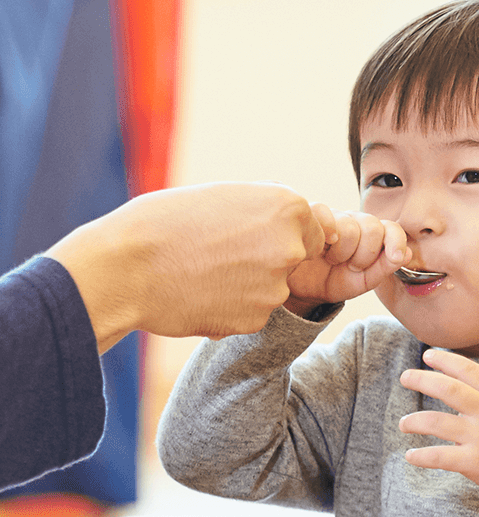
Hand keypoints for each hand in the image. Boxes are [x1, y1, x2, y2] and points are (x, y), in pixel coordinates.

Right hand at [47, 182, 330, 350]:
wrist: (128, 267)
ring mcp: (275, 288)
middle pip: (293, 259)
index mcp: (287, 207)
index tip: (251, 235)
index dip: (281, 233)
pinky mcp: (255, 321)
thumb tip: (289, 219)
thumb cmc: (166, 222)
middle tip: (221, 254)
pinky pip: (251, 312)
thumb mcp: (224, 195)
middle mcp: (290, 247)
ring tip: (203, 272)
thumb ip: (265, 208)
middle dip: (267, 260)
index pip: (311, 229)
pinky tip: (200, 293)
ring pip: (271, 288)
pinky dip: (231, 307)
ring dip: (248, 285)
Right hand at [285, 208, 409, 316]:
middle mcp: (355, 221)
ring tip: (331, 260)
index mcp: (372, 235)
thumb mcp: (363, 281)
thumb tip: (409, 254)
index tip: (396, 257)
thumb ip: (385, 267)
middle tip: (352, 267)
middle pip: (372, 226)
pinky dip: (323, 233)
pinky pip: (322, 212)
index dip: (397, 241)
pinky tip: (317, 249)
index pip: (392, 228)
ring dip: (342, 252)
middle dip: (365, 254)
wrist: (302, 288)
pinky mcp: (310, 214)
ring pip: (349, 226)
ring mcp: (333, 216)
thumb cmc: (334, 281)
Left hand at [398, 349, 478, 491]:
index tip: (427, 355)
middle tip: (405, 377)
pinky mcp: (474, 461)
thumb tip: (445, 374)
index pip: (466, 369)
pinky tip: (410, 455)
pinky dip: (421, 456)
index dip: (444, 359)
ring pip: (438, 422)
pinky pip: (440, 456)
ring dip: (415, 421)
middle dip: (422, 380)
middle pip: (448, 390)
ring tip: (404, 423)